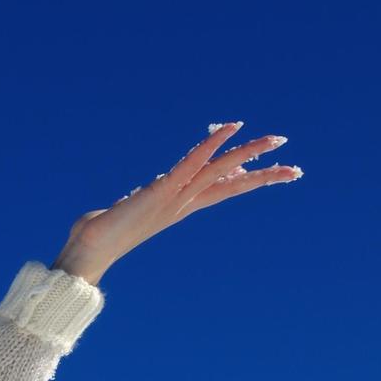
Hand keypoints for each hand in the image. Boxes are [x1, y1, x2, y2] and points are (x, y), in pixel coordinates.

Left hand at [55, 124, 298, 287]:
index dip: (246, 181)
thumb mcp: (127, 212)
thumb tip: (131, 200)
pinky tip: (232, 127)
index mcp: (178, 207)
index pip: (221, 191)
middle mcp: (183, 202)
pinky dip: (211, 143)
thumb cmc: (97, 236)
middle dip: (263, 174)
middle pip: (232, 184)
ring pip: (220, 170)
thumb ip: (137, 201)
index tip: (270, 173)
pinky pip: (192, 161)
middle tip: (295, 167)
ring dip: (249, 152)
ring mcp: (175, 196)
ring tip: (276, 139)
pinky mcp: (162, 189)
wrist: (85, 253)